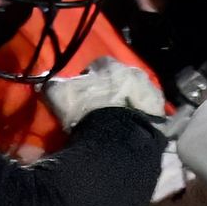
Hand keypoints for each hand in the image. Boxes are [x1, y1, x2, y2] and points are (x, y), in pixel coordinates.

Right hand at [42, 56, 166, 131]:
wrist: (120, 140)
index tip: (82, 94)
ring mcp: (151, 92)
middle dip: (111, 89)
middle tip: (100, 109)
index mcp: (110, 64)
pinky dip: (141, 119)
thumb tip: (44, 81)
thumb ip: (51, 85)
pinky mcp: (162, 114)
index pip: (97, 65)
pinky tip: (132, 131)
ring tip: (117, 122)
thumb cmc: (87, 113)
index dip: (88, 79)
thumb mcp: (60, 97)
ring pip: (137, 94)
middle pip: (120, 78)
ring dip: (128, 103)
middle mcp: (134, 72)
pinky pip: (150, 113)